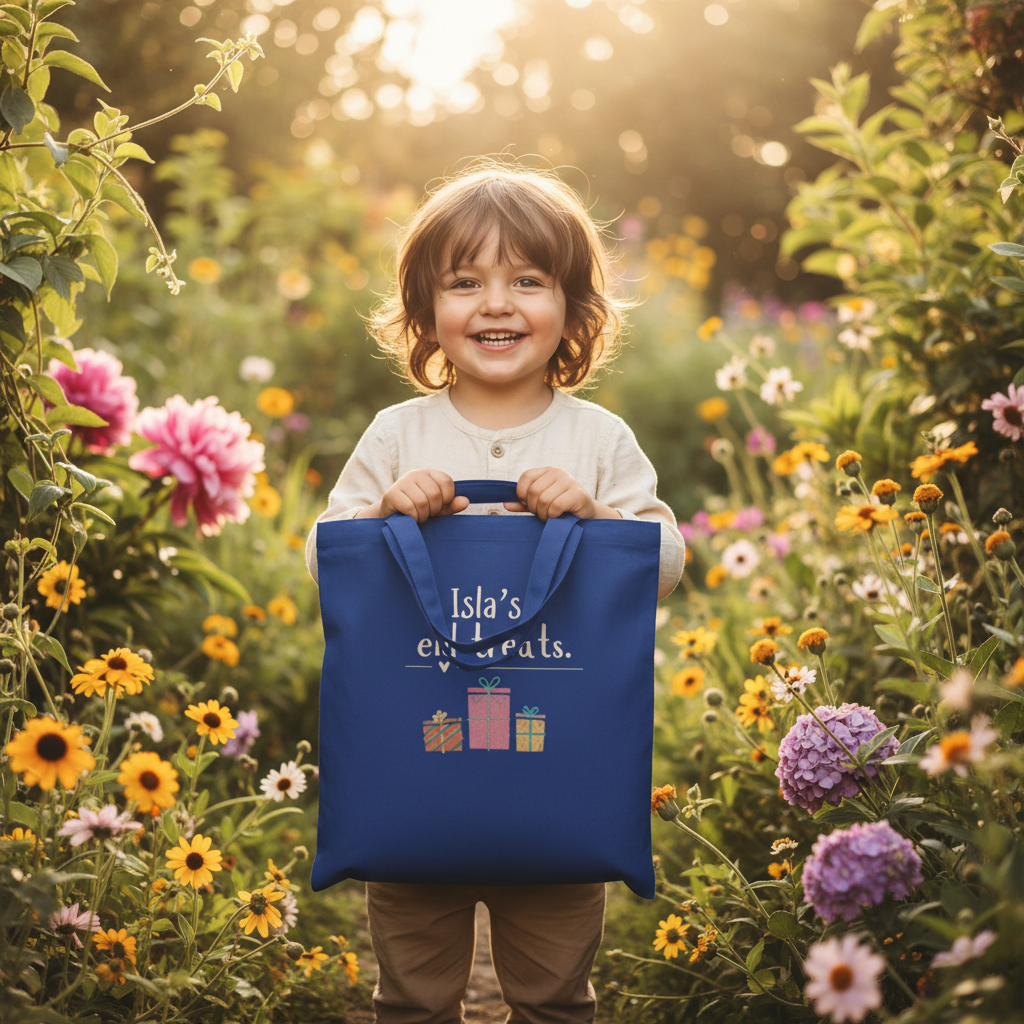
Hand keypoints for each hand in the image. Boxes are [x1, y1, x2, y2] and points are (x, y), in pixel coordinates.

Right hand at [356, 470, 468, 521]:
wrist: (391, 517)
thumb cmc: (417, 511)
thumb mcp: (437, 509)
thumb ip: (451, 505)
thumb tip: (466, 502)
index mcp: (428, 473)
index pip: (447, 482)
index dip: (447, 499)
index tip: (439, 506)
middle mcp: (415, 474)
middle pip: (435, 494)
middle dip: (433, 510)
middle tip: (425, 513)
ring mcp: (402, 482)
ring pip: (422, 502)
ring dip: (422, 515)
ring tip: (417, 515)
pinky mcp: (391, 494)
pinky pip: (409, 508)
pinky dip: (412, 517)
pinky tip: (409, 517)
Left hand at [504, 467, 620, 520]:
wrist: (586, 514)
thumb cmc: (560, 508)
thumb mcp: (539, 503)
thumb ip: (523, 503)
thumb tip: (505, 505)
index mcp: (547, 471)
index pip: (526, 477)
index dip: (522, 494)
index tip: (528, 505)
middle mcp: (558, 472)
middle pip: (533, 491)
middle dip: (533, 508)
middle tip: (541, 514)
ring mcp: (569, 481)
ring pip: (544, 500)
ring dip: (543, 514)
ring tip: (549, 517)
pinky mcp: (577, 493)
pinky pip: (556, 506)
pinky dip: (553, 515)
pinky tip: (558, 517)